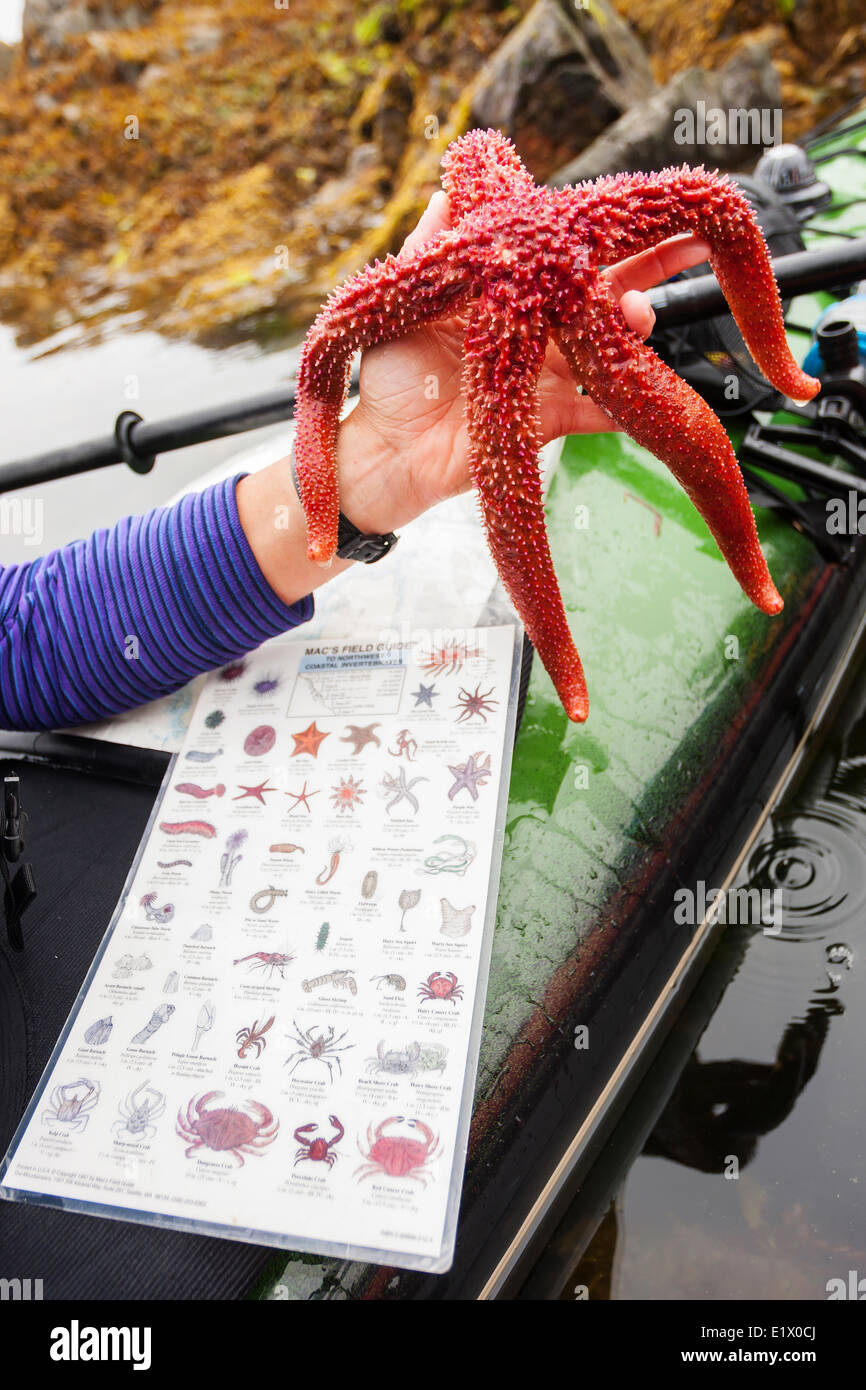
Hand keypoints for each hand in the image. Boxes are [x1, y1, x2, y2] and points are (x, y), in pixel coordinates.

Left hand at [337, 190, 711, 533]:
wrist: (387, 449)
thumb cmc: (390, 374)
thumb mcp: (404, 298)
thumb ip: (430, 245)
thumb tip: (446, 185)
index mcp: (512, 296)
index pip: (567, 255)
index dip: (605, 232)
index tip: (641, 209)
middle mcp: (540, 331)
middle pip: (607, 293)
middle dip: (651, 268)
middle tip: (689, 246)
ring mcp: (552, 375)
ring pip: (611, 346)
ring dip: (635, 328)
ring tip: (639, 315)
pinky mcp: (553, 420)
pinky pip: (602, 413)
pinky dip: (627, 406)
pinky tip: (643, 392)